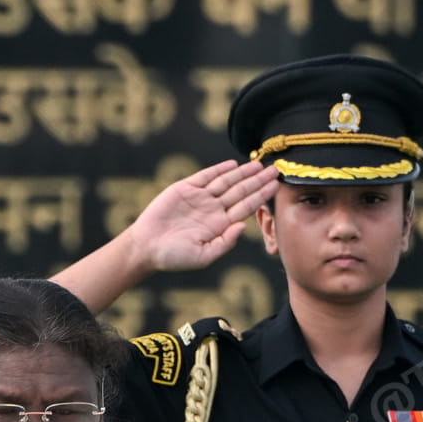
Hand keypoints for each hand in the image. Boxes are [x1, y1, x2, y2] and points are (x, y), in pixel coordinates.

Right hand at [122, 160, 278, 273]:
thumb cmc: (175, 257)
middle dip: (258, 180)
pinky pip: (205, 176)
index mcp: (220, 225)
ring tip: (258, 164)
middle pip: (241, 191)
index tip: (276, 185)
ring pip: (226, 182)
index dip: (261, 195)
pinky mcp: (184, 189)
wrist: (147, 247)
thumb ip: (225, 242)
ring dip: (243, 173)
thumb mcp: (204, 256)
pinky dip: (218, 170)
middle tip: (275, 169)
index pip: (246, 206)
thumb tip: (243, 226)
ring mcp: (200, 198)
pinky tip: (233, 165)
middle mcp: (213, 209)